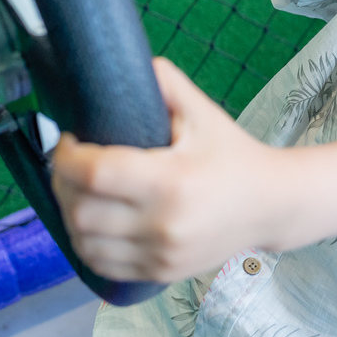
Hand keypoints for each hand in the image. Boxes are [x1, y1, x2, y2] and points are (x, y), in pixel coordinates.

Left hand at [50, 57, 283, 282]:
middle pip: (81, 211)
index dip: (68, 156)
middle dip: (64, 184)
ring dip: (71, 216)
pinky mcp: (160, 274)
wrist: (272, 204)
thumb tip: (124, 62)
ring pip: (84, 244)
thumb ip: (165, 84)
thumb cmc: (234, 154)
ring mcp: (161, 255)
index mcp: (172, 181)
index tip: (69, 141)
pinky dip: (87, 244)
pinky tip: (94, 223)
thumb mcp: (204, 114)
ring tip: (80, 192)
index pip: (96, 173)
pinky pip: (102, 265)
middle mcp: (163, 224)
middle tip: (72, 165)